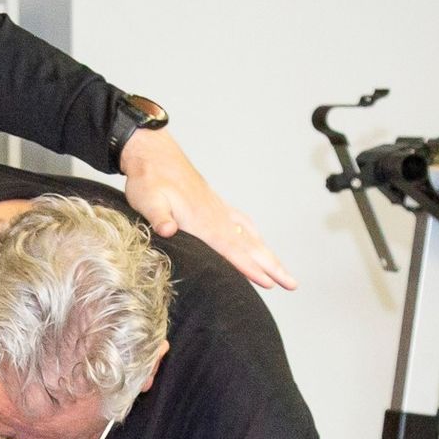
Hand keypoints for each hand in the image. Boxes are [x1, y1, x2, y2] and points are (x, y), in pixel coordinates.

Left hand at [120, 127, 295, 290]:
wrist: (153, 154)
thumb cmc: (149, 179)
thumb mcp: (146, 200)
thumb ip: (158, 217)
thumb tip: (168, 230)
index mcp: (202, 221)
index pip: (232, 249)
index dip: (250, 268)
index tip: (269, 283)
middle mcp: (216, 216)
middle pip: (250, 246)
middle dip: (272, 267)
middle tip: (292, 284)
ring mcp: (218, 210)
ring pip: (250, 236)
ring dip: (269, 255)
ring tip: (284, 273)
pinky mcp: (215, 205)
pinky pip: (242, 224)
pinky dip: (255, 236)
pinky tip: (259, 242)